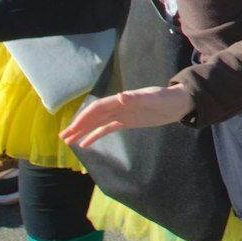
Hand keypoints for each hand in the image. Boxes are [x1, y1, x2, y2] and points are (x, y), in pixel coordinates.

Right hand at [60, 83, 193, 147]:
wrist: (178, 103)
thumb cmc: (166, 98)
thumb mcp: (152, 98)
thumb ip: (137, 98)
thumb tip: (121, 96)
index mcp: (121, 100)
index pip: (97, 108)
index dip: (84, 117)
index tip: (72, 128)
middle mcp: (118, 106)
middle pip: (93, 116)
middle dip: (78, 126)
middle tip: (63, 137)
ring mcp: (122, 114)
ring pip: (97, 123)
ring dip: (83, 131)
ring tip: (68, 141)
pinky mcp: (127, 122)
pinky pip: (107, 129)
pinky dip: (95, 135)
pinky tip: (86, 144)